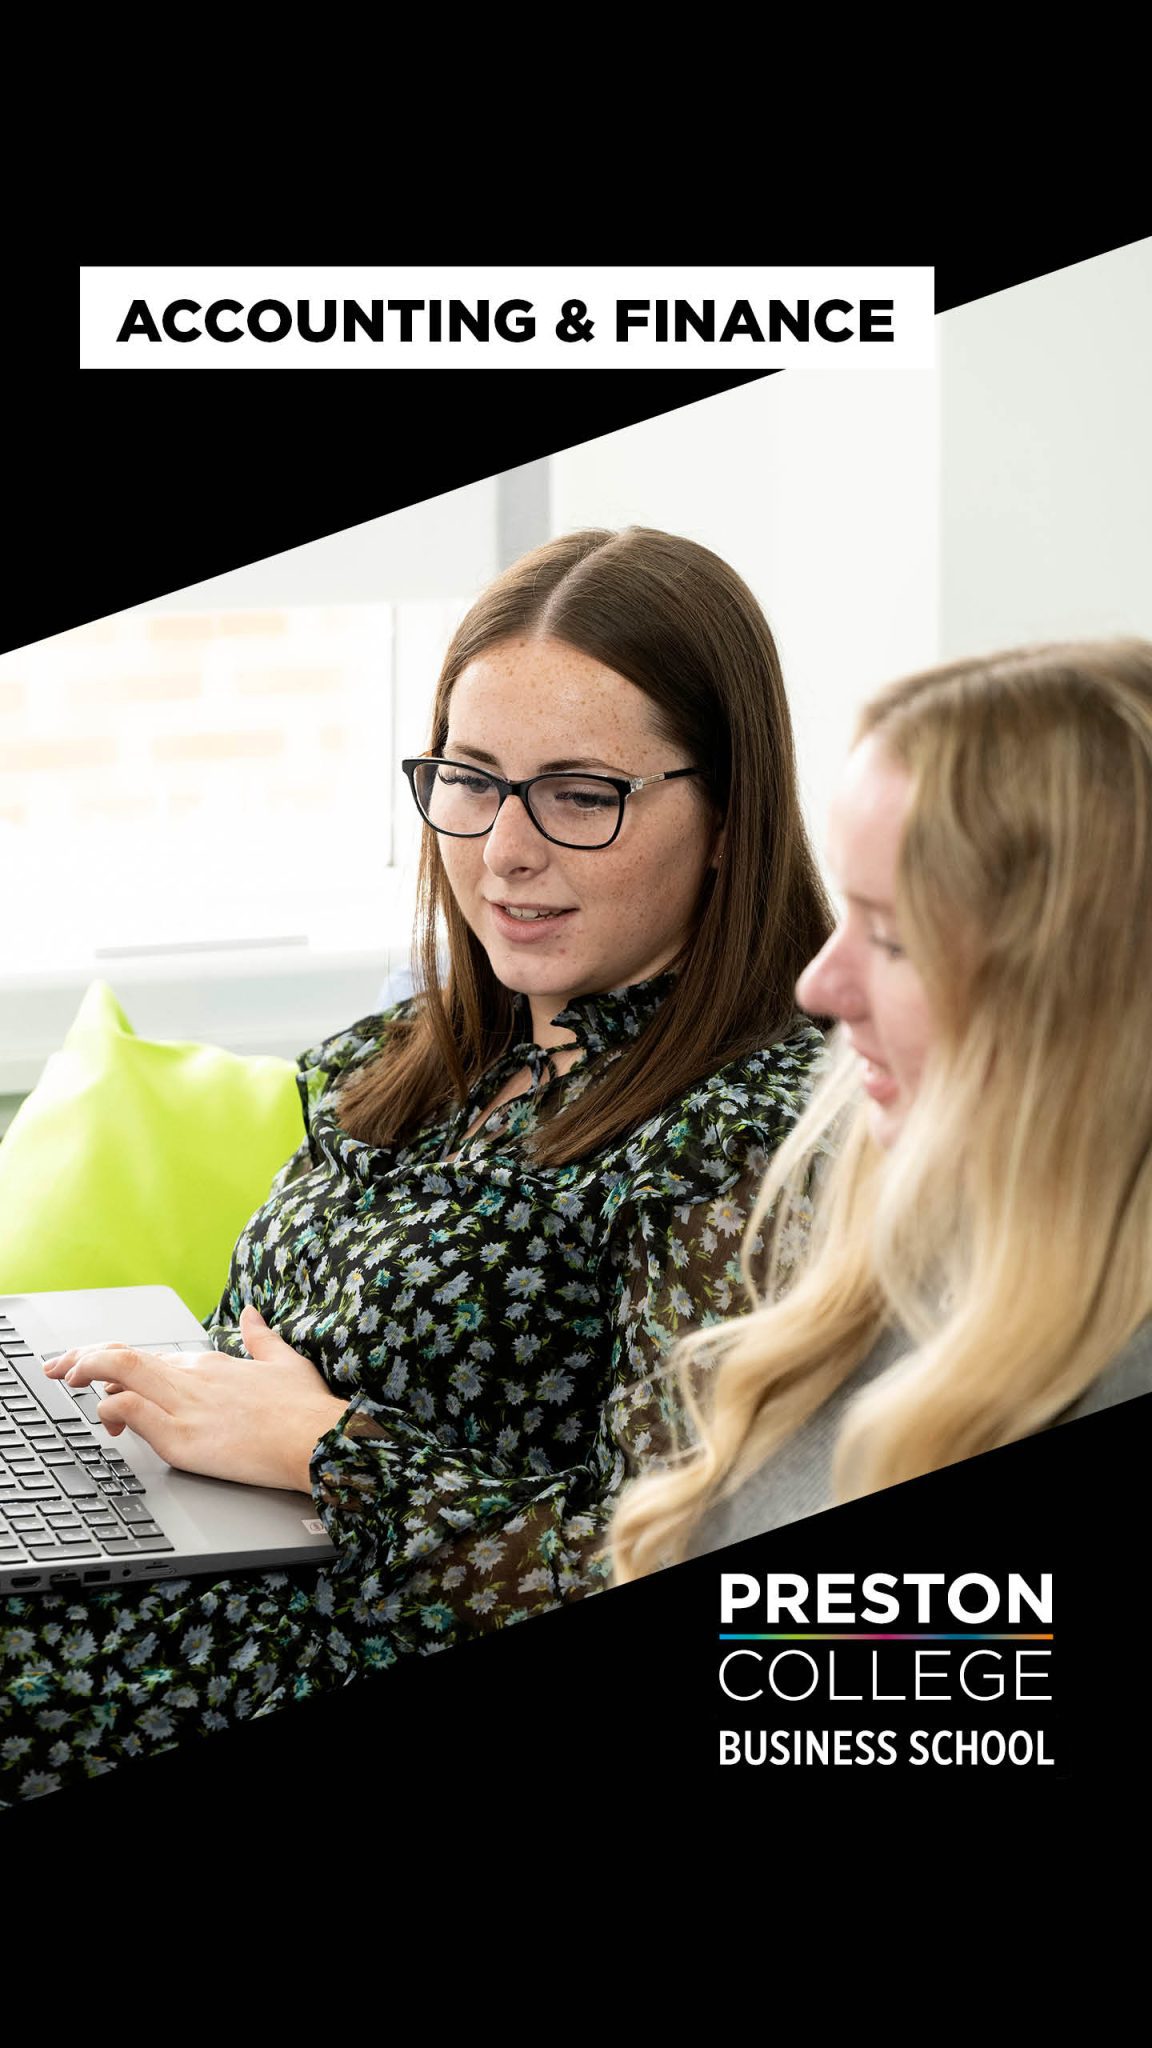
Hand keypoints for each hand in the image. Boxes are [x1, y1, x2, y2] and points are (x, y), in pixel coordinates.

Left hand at [43, 1306, 350, 1493]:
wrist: (319, 1440)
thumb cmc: (306, 1409)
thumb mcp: (285, 1362)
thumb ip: (263, 1336)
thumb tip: (253, 1312)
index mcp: (211, 1364)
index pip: (149, 1356)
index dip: (112, 1359)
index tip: (89, 1366)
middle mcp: (193, 1378)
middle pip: (123, 1357)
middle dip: (81, 1359)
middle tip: (58, 1368)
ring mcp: (186, 1407)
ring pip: (121, 1374)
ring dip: (87, 1374)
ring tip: (68, 1381)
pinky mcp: (183, 1438)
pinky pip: (133, 1411)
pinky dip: (110, 1409)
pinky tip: (107, 1418)